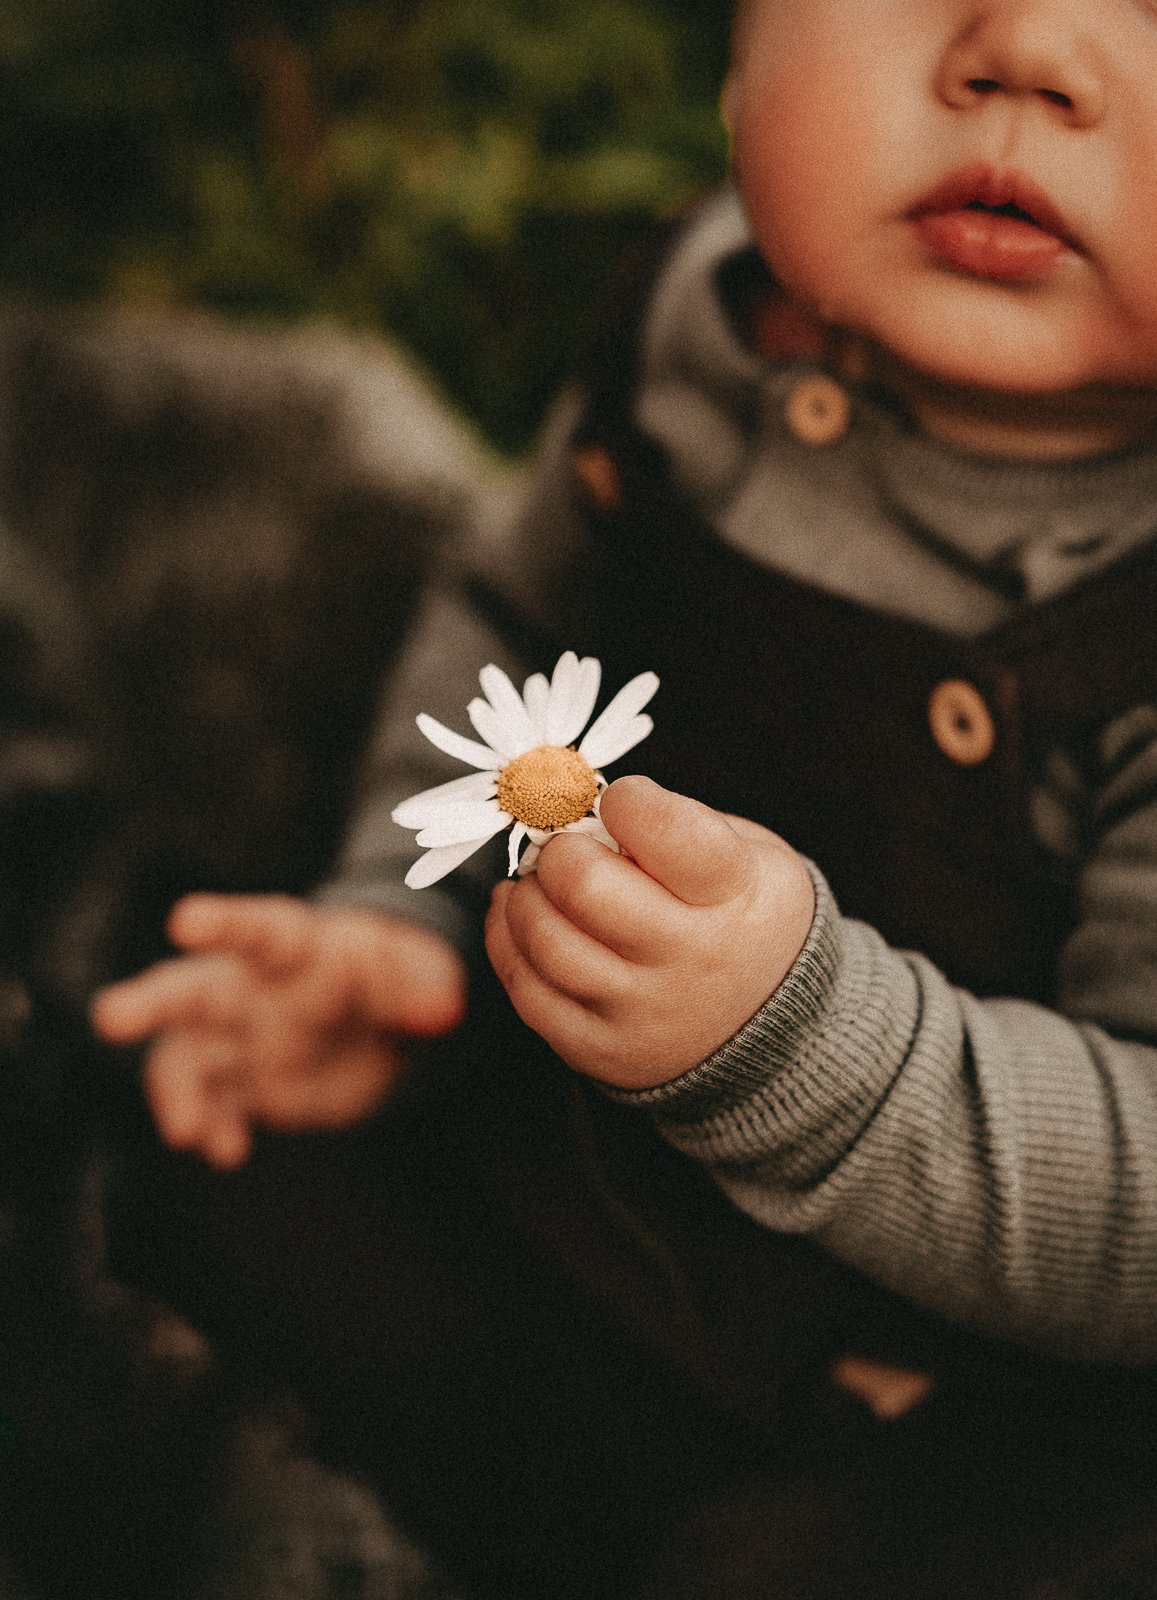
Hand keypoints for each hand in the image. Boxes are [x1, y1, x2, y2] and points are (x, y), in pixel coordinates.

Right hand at [91, 897, 465, 1167]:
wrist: (373, 1022)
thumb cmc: (385, 976)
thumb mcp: (414, 974)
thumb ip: (421, 988)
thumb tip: (444, 1007)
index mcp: (292, 947)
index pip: (257, 930)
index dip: (223, 923)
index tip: (184, 920)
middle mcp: (250, 990)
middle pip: (192, 992)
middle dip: (150, 1003)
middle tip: (112, 1018)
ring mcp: (238, 1040)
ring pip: (187, 1058)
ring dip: (176, 1092)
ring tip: (184, 1129)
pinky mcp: (242, 1087)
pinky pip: (214, 1107)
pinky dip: (213, 1127)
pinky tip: (228, 1150)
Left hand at [484, 775, 813, 1088]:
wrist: (767, 1019)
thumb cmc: (737, 911)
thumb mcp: (743, 851)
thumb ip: (671, 822)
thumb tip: (576, 807)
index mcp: (733, 891)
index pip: (662, 830)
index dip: (625, 802)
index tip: (620, 802)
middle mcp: (691, 956)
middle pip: (585, 886)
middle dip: (560, 849)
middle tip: (567, 847)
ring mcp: (644, 1009)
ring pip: (546, 941)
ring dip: (525, 897)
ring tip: (539, 883)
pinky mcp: (602, 1047)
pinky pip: (528, 993)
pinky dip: (508, 943)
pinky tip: (523, 919)